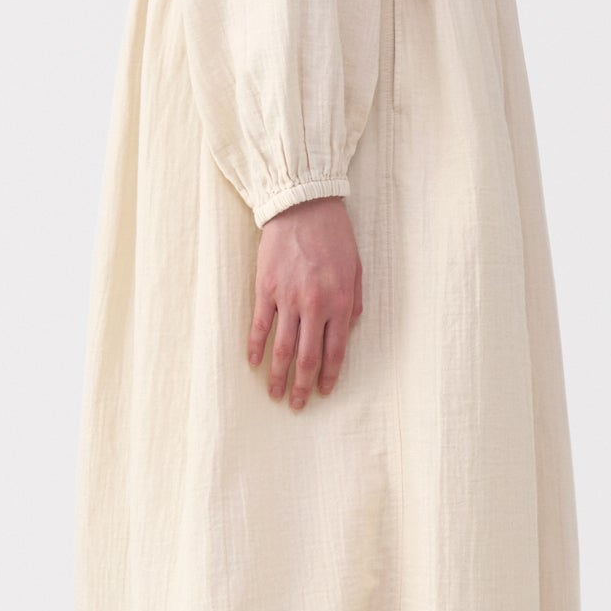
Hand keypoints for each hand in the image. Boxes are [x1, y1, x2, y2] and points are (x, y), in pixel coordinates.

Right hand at [247, 197, 363, 408]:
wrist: (303, 205)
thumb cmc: (334, 235)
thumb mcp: (356, 268)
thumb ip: (354, 301)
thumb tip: (350, 328)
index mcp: (340, 302)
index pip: (335, 351)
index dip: (329, 376)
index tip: (324, 392)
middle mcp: (314, 305)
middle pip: (308, 357)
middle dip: (302, 385)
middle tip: (297, 405)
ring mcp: (287, 298)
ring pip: (282, 347)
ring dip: (278, 375)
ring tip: (274, 393)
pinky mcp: (266, 288)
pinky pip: (260, 325)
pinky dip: (256, 347)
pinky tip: (254, 363)